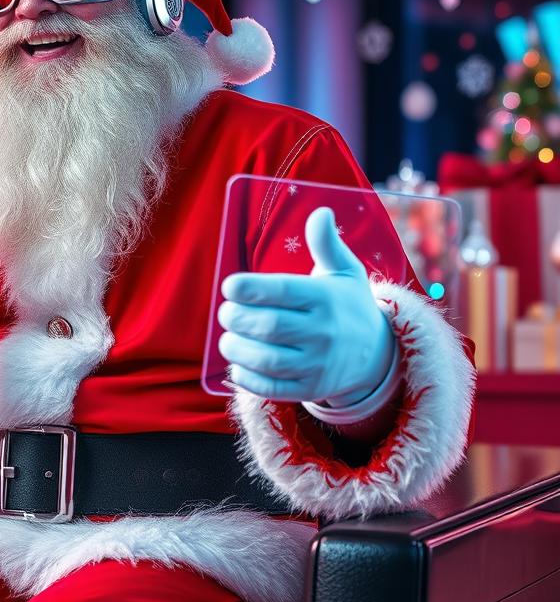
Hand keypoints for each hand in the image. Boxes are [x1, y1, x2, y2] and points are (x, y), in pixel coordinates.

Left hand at [218, 206, 394, 404]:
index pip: (283, 291)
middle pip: (270, 326)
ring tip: (227, 338)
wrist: (376, 354)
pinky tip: (238, 365)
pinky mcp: (311, 389)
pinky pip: (274, 389)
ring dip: (238, 349)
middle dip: (238, 318)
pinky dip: (249, 379)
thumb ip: (326, 243)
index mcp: (326, 298)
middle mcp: (324, 332)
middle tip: (225, 313)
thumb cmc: (346, 303)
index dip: (250, 288)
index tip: (229, 286)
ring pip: (269, 359)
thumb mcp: (343, 271)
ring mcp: (319, 364)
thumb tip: (321, 212)